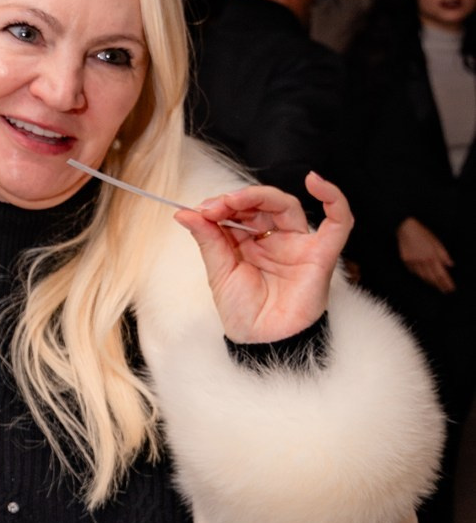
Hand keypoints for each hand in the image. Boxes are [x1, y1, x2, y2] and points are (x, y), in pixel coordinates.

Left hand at [174, 173, 352, 344]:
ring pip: (287, 206)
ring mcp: (298, 245)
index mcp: (250, 243)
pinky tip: (316, 182)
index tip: (201, 210)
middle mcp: (275, 240)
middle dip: (238, 199)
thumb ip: (208, 239)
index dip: (222, 205)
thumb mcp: (219, 271)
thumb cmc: (243, 312)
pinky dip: (334, 198)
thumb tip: (185, 212)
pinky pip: (339, 221)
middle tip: (215, 206)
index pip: (241, 211)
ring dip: (261, 196)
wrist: (262, 341)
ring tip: (235, 200)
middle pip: (263, 204)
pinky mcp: (321, 254)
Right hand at [397, 215, 455, 293]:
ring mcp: (413, 263)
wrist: (405, 229)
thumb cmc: (422, 233)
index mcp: (432, 256)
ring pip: (423, 277)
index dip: (446, 282)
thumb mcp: (436, 241)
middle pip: (432, 277)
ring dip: (430, 282)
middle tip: (444, 290)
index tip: (450, 288)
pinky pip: (415, 272)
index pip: (441, 273)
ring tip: (436, 286)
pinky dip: (421, 276)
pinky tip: (424, 278)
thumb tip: (450, 264)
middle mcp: (422, 261)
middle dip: (439, 285)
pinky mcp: (406, 262)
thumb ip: (443, 254)